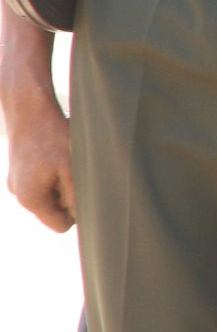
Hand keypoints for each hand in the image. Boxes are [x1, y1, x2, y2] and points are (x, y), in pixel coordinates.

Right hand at [3, 62, 74, 231]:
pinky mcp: (19, 167)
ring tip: (66, 158)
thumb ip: (78, 197)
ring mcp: (15, 180)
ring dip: (63, 180)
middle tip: (77, 169)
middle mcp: (18, 194)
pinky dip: (54, 169)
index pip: (62, 225)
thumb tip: (85, 218)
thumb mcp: (74, 169)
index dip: (78, 212)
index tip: (86, 189)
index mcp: (30, 199)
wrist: (28, 106)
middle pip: (56, 209)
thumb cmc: (53, 136)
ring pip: (50, 192)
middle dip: (70, 194)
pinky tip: (58, 152)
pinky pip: (43, 178)